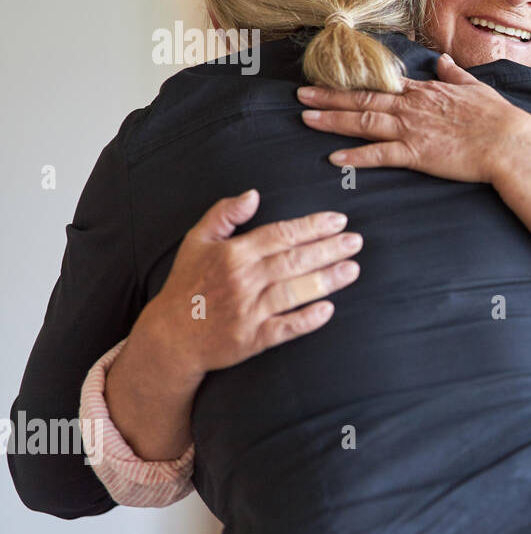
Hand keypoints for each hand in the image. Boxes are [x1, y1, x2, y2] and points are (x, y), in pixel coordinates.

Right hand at [133, 190, 361, 389]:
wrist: (171, 336)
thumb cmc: (188, 284)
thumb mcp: (197, 241)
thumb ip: (224, 213)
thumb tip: (253, 194)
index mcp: (233, 254)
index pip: (280, 234)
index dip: (312, 226)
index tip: (339, 221)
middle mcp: (242, 280)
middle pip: (293, 260)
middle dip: (328, 249)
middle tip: (356, 241)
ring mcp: (247, 311)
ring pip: (293, 292)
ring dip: (326, 280)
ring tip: (353, 269)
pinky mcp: (251, 339)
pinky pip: (284, 328)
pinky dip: (306, 320)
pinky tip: (328, 310)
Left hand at [297, 54, 530, 183]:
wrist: (509, 142)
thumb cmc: (498, 118)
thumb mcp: (476, 88)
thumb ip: (455, 75)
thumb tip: (444, 61)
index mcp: (426, 92)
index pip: (382, 84)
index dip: (354, 83)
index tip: (332, 79)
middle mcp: (413, 107)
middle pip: (363, 99)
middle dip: (329, 96)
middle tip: (301, 95)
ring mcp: (412, 129)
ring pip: (364, 122)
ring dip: (333, 120)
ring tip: (306, 119)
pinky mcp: (417, 154)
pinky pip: (380, 155)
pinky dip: (357, 156)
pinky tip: (335, 158)